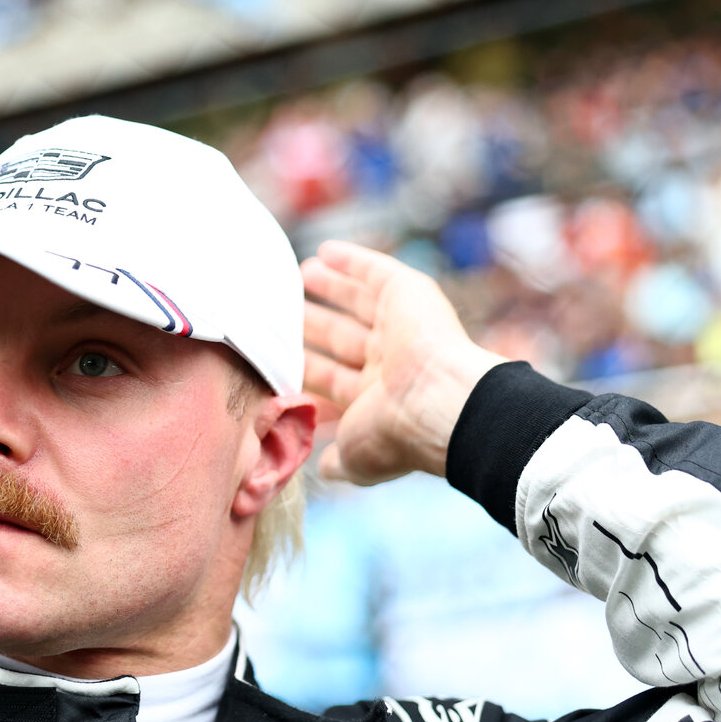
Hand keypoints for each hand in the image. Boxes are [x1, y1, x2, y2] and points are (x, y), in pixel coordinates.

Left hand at [301, 241, 506, 484]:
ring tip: (301, 274)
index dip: (310, 374)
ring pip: (357, 303)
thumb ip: (338, 461)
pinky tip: (325, 251)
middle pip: (343, 339)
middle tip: (283, 313)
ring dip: (330, 288)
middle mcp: (391, 363)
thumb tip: (324, 469)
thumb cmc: (395, 435)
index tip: (279, 363)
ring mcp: (402, 328)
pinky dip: (352, 260)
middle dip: (315, 327)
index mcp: (379, 401)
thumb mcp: (357, 457)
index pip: (336, 383)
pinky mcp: (409, 295)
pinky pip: (377, 272)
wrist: (441, 405)